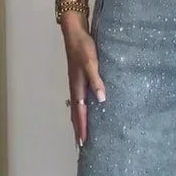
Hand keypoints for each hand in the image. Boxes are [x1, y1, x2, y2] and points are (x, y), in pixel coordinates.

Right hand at [62, 19, 105, 146]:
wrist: (74, 31)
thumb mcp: (92, 63)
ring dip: (77, 121)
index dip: (82, 127)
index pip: (80, 112)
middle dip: (78, 128)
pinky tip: (84, 111)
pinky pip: (78, 100)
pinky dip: (79, 110)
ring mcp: (75, 84)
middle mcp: (75, 88)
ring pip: (75, 107)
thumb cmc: (83, 46)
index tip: (82, 141)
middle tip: (80, 144)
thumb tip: (101, 99)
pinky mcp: (77, 79)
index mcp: (78, 86)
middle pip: (75, 113)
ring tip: (80, 132)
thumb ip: (96, 80)